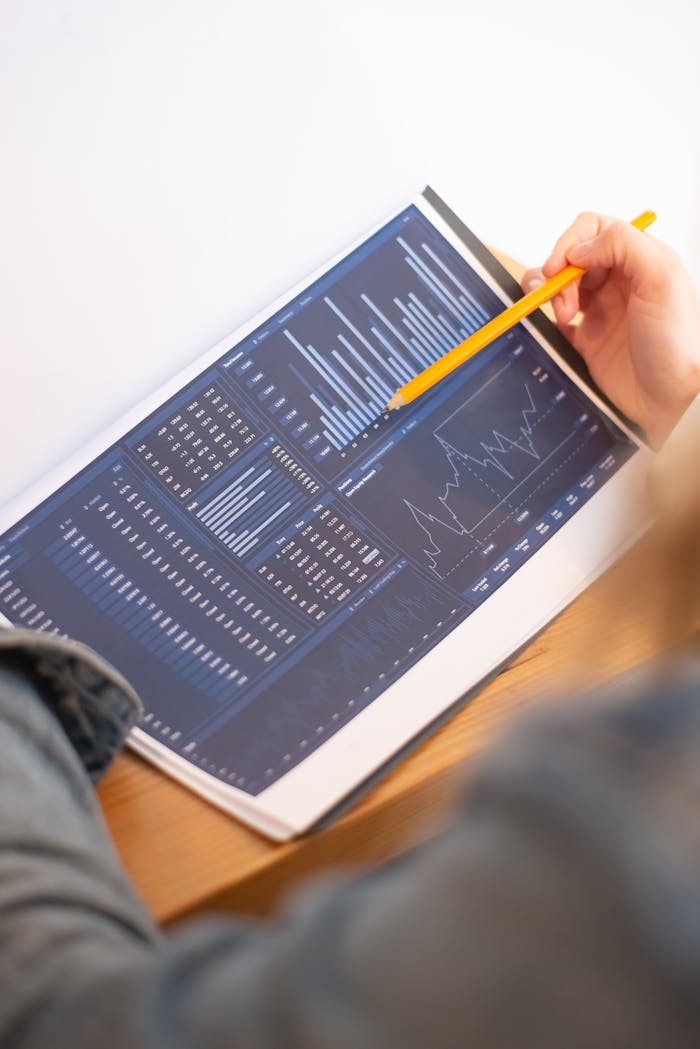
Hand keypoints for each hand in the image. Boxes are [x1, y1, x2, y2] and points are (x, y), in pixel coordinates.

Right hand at [522, 213, 699, 445]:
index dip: (572, 242)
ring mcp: (601, 310)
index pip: (595, 230)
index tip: (562, 266)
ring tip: (562, 315)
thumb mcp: (662, 277)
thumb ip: (623, 245)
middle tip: (560, 295)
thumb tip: (579, 247)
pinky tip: (558, 326)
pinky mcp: (587, 340)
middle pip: (572, 257)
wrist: (670, 399)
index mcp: (639, 259)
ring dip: (550, 293)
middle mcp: (619, 281)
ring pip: (559, 285)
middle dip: (559, 272)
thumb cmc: (677, 343)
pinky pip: (555, 320)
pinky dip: (546, 318)